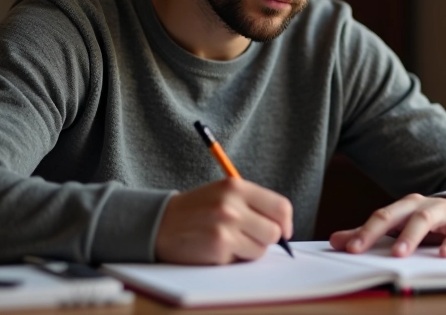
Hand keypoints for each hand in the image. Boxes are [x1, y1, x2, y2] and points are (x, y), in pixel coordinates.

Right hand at [154, 178, 292, 264]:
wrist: (160, 222)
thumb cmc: (197, 210)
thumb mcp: (224, 193)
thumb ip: (253, 204)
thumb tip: (284, 228)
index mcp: (236, 186)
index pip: (281, 207)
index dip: (286, 223)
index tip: (283, 231)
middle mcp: (232, 205)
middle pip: (274, 231)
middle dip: (266, 239)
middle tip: (250, 237)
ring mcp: (225, 227)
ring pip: (261, 249)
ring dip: (250, 250)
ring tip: (229, 240)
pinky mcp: (218, 247)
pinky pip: (242, 259)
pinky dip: (233, 257)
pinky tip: (216, 247)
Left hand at [329, 194, 445, 257]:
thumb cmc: (432, 223)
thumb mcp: (402, 227)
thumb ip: (370, 234)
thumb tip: (334, 241)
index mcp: (404, 207)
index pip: (380, 217)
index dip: (363, 232)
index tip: (347, 249)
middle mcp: (421, 205)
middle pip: (396, 214)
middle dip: (376, 230)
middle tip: (361, 249)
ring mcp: (444, 212)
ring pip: (424, 219)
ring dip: (410, 236)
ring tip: (399, 254)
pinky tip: (444, 254)